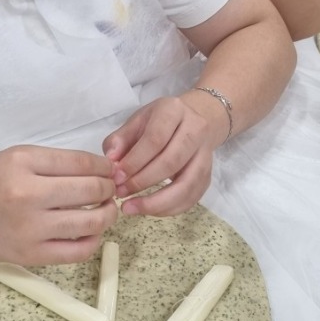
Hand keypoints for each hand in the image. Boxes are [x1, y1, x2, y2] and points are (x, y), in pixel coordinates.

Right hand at [0, 145, 117, 265]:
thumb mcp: (13, 157)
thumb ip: (53, 163)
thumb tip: (98, 171)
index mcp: (23, 163)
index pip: (81, 163)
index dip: (104, 167)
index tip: (109, 170)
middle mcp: (27, 195)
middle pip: (91, 191)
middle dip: (109, 189)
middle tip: (110, 189)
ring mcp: (29, 229)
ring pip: (90, 222)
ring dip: (107, 215)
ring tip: (105, 210)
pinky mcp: (29, 255)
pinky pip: (76, 252)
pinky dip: (92, 242)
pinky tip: (90, 233)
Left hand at [102, 93, 226, 217]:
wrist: (194, 120)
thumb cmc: (159, 123)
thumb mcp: (136, 122)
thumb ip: (119, 140)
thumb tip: (111, 163)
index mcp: (174, 111)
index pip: (155, 139)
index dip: (135, 161)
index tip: (116, 177)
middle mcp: (196, 130)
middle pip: (171, 162)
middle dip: (142, 182)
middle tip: (120, 193)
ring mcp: (206, 154)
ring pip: (186, 185)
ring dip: (156, 202)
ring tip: (131, 208)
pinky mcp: (208, 175)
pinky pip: (192, 198)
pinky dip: (169, 209)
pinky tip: (148, 210)